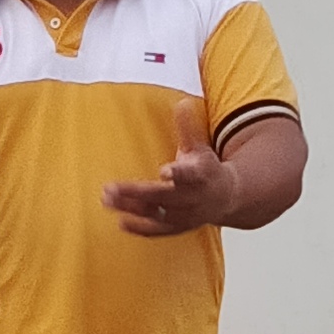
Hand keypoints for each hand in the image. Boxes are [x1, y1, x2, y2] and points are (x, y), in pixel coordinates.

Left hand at [101, 100, 237, 235]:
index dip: (178, 174)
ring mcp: (185, 215)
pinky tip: (121, 222)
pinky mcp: (178, 228)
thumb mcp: (201, 147)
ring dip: (131, 208)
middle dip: (135, 193)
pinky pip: (158, 231)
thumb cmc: (207, 169)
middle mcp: (193, 197)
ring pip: (156, 213)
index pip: (189, 175)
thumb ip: (188, 128)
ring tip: (107, 200)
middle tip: (110, 188)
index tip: (164, 171)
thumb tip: (181, 103)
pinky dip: (141, 228)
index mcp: (201, 175)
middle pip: (163, 196)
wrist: (226, 197)